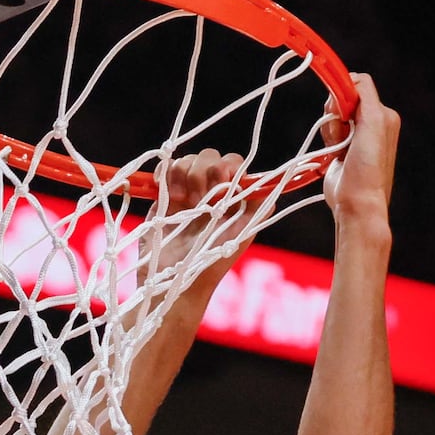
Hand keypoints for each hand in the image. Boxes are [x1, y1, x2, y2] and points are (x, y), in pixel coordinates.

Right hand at [139, 147, 254, 301]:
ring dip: (184, 175)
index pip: (234, 163)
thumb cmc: (213, 262)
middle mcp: (212, 190)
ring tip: (183, 201)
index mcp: (233, 196)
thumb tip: (269, 183)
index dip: (228, 168)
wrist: (176, 278)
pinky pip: (166, 168)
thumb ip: (260, 207)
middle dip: (205, 173)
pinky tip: (169, 194)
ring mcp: (187, 191)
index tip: (223, 185)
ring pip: (187, 160)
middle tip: (201, 201)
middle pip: (209, 156)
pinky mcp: (165, 194)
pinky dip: (166, 174)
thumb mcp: (243, 235)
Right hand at [322, 71, 399, 241]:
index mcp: (384, 115)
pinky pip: (327, 130)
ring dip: (330, 129)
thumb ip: (365, 93)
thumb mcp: (374, 121)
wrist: (356, 201)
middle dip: (335, 114)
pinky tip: (334, 153)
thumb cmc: (368, 166)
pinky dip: (326, 138)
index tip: (340, 110)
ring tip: (338, 147)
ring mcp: (356, 135)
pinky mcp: (341, 147)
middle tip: (342, 133)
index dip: (344, 93)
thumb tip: (351, 77)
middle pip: (342, 99)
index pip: (358, 86)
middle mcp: (372, 123)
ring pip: (332, 115)